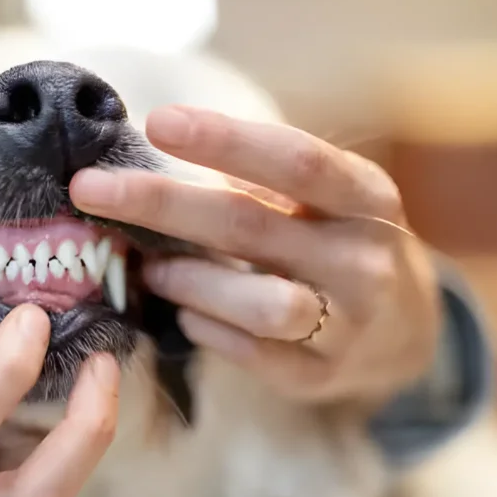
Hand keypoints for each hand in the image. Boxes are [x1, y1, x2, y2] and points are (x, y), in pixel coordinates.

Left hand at [69, 105, 440, 405]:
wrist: (406, 331)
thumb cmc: (339, 243)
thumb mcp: (324, 200)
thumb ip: (260, 178)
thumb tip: (159, 147)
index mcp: (366, 198)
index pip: (294, 161)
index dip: (224, 139)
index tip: (157, 121)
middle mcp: (364, 259)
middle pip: (250, 226)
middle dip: (160, 204)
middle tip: (89, 190)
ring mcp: (346, 325)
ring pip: (257, 303)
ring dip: (188, 281)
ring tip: (150, 269)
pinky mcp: (319, 375)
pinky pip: (250, 354)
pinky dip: (206, 329)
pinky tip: (185, 314)